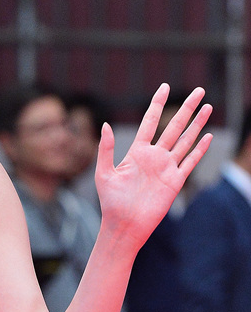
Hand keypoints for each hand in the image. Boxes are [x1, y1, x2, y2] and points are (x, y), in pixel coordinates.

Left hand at [94, 83, 211, 251]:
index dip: (157, 104)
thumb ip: (106, 148)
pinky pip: (190, 162)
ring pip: (186, 140)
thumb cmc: (110, 201)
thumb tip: (105, 124)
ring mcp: (166, 168)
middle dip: (186, 108)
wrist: (123, 225)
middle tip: (199, 91)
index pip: (150, 121)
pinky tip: (207, 136)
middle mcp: (154, 156)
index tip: (165, 87)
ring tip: (208, 107)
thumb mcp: (103, 172)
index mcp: (137, 151)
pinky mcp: (175, 181)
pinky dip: (200, 149)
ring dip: (197, 124)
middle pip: (174, 126)